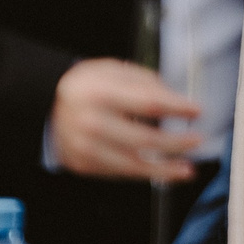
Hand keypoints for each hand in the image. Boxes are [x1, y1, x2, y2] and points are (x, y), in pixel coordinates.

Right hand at [49, 57, 202, 181]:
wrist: (47, 106)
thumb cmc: (86, 86)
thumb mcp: (112, 70)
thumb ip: (144, 82)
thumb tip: (176, 99)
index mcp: (99, 92)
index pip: (147, 102)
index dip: (176, 107)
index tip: (197, 110)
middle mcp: (90, 123)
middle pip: (143, 138)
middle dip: (175, 142)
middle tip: (197, 140)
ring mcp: (85, 148)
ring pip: (133, 164)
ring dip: (165, 169)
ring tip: (187, 169)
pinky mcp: (84, 165)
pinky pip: (120, 172)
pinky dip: (143, 173)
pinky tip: (162, 171)